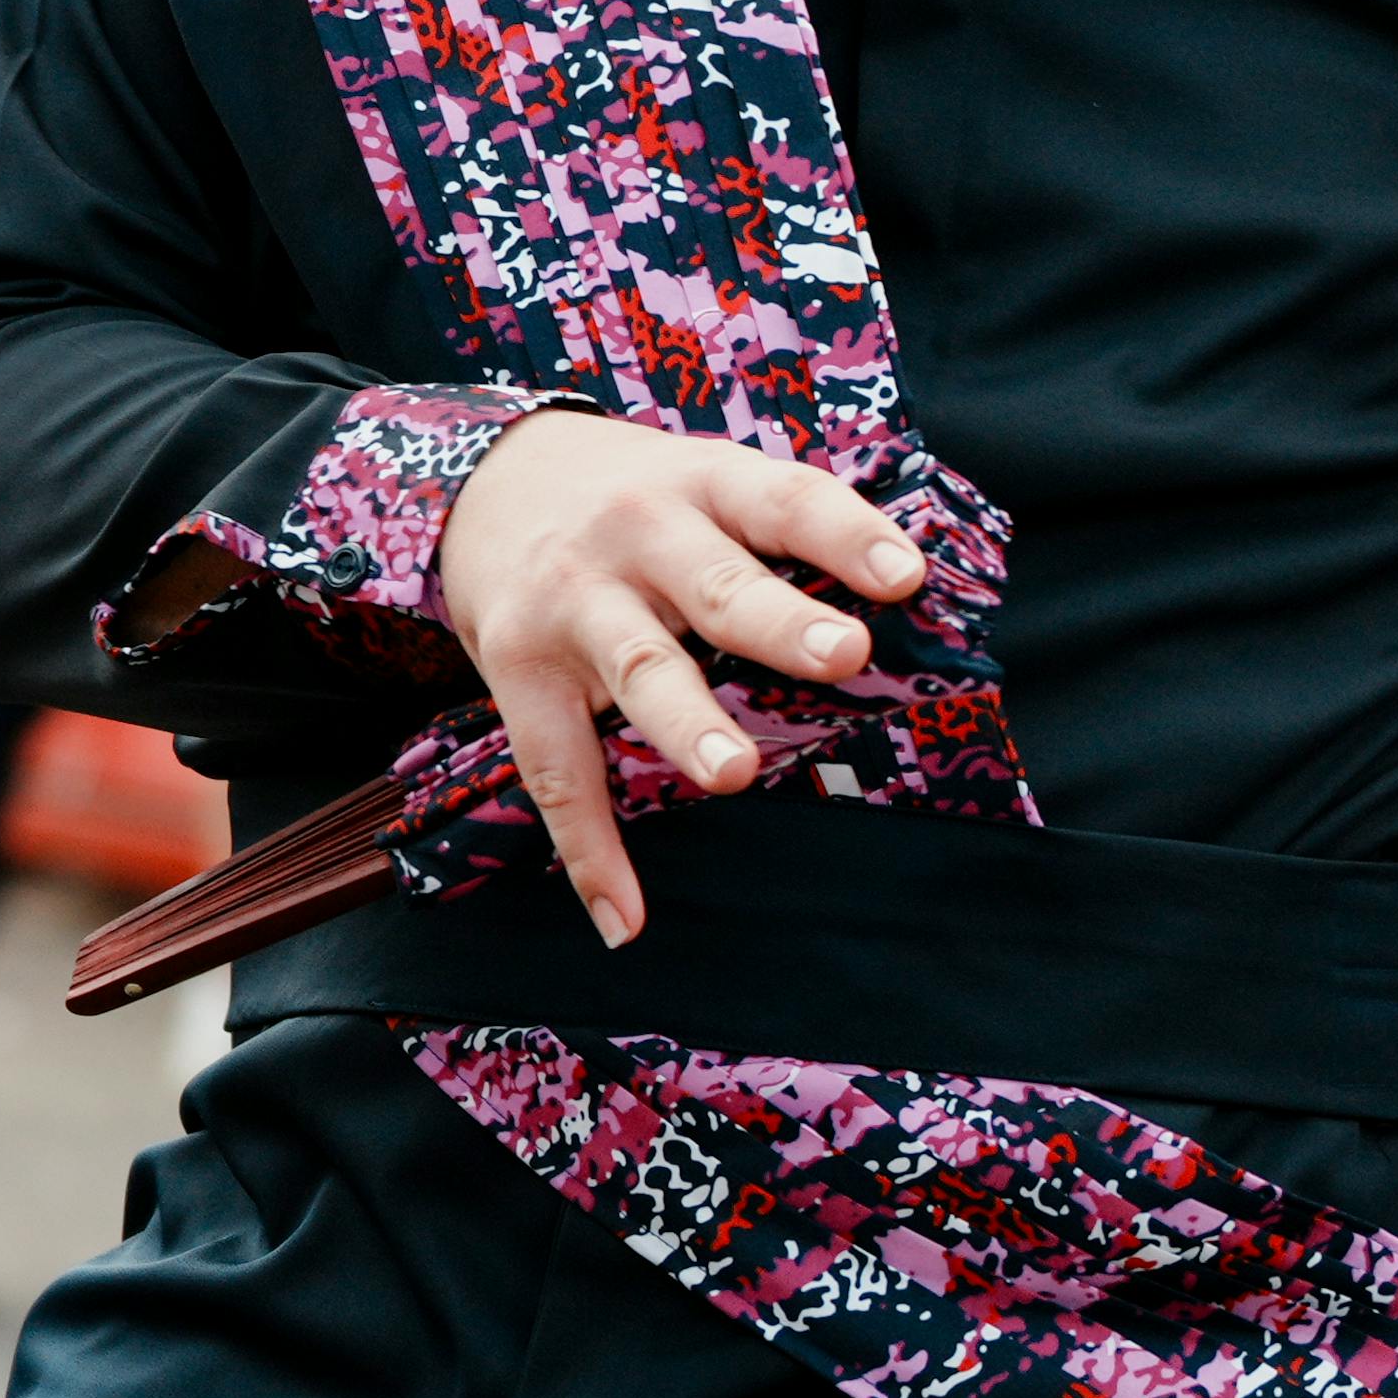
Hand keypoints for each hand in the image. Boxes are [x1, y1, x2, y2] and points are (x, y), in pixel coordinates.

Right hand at [427, 411, 929, 948]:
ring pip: (640, 666)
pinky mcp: (518, 665)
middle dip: (778, 622)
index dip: (847, 535)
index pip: (786, 500)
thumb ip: (782, 534)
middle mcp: (637, 533)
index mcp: (703, 483)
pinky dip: (589, 850)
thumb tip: (910, 619)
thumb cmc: (639, 497)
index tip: (907, 578)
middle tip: (844, 656)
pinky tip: (623, 918)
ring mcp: (573, 601)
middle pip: (717, 585)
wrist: (487, 483)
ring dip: (688, 723)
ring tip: (735, 772)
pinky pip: (557, 769)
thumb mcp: (706, 479)